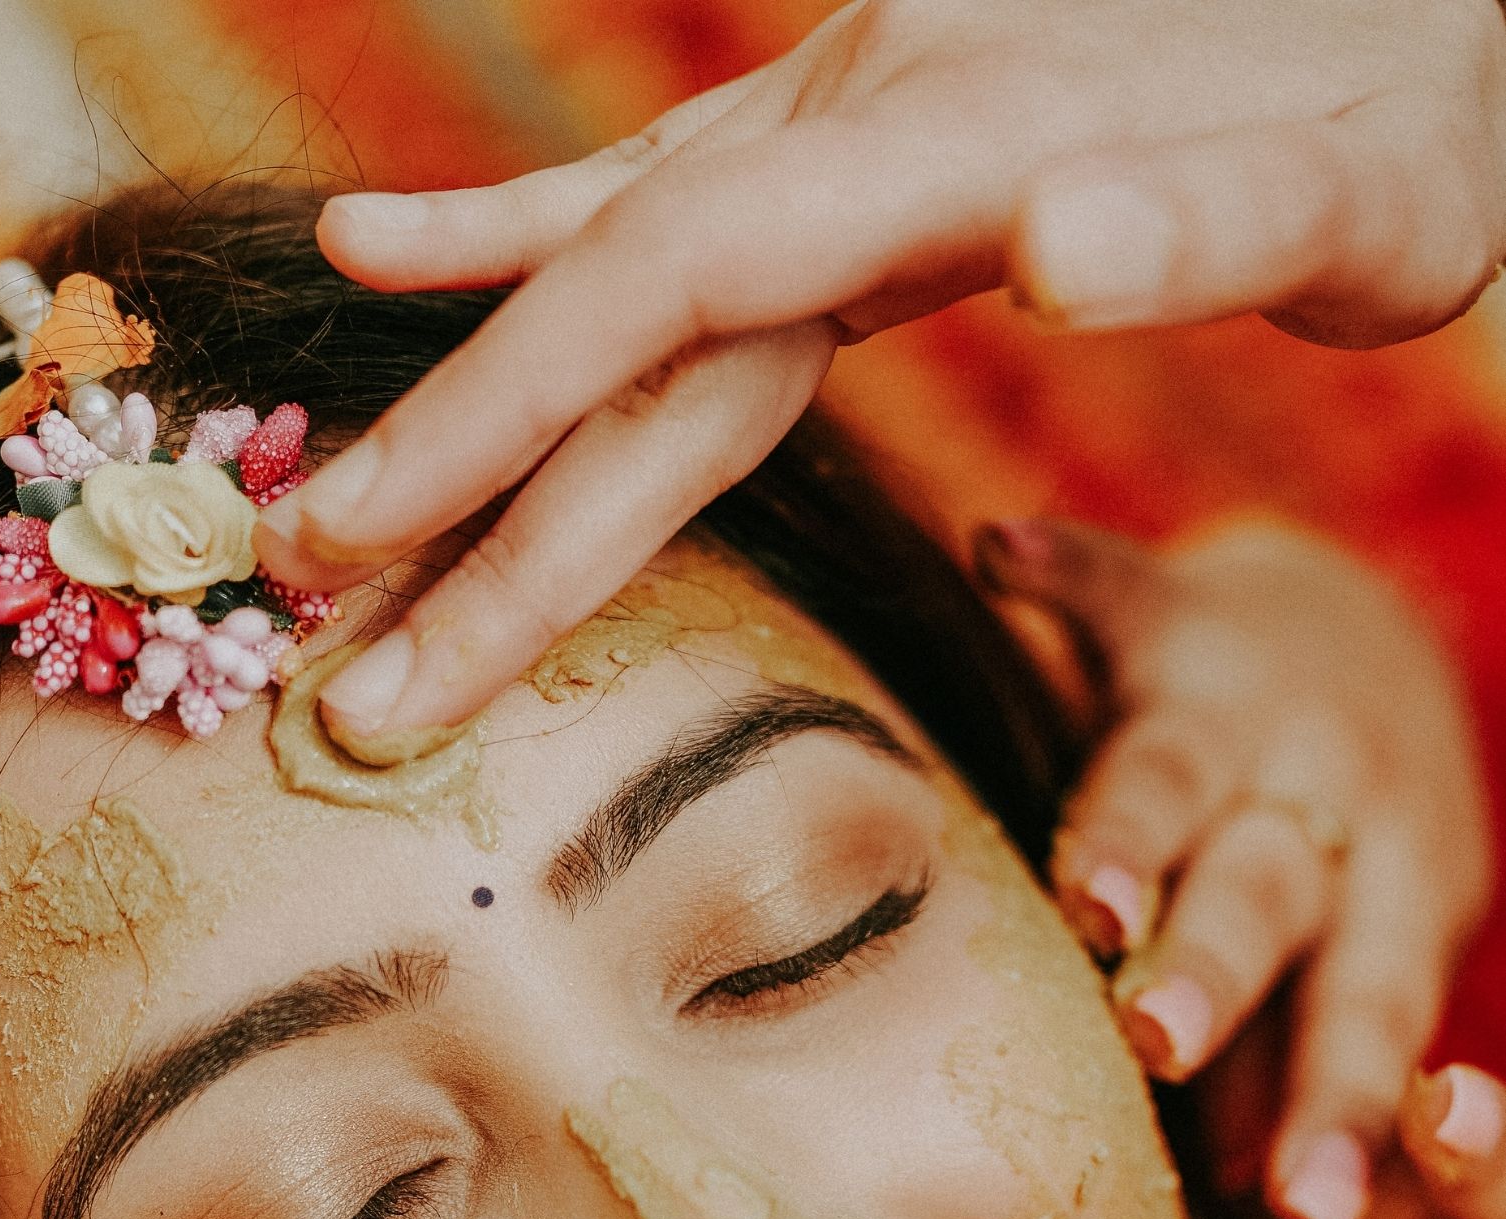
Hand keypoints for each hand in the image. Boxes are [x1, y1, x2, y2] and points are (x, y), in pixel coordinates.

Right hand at [254, 0, 1505, 736]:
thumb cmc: (1427, 108)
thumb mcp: (1369, 192)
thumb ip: (1217, 220)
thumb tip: (1054, 246)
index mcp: (956, 148)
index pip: (675, 312)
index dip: (515, 450)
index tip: (390, 588)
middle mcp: (868, 112)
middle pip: (612, 317)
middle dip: (458, 484)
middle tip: (314, 627)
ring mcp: (851, 102)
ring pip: (612, 266)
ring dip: (462, 394)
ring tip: (321, 496)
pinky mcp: (863, 119)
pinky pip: (660, 186)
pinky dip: (521, 227)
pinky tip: (392, 247)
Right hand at [973, 516, 1493, 1218]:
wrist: (1356, 637)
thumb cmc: (1339, 851)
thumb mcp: (1355, 945)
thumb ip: (1290, 1056)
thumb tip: (1234, 1193)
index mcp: (1395, 893)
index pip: (1364, 1014)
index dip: (1337, 1111)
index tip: (1311, 1214)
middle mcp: (1325, 798)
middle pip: (1262, 898)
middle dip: (1210, 969)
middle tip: (1160, 1038)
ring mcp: (1243, 700)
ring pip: (1175, 774)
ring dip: (1127, 829)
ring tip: (1085, 888)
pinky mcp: (1168, 609)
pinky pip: (1107, 585)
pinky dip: (1056, 571)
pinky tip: (998, 554)